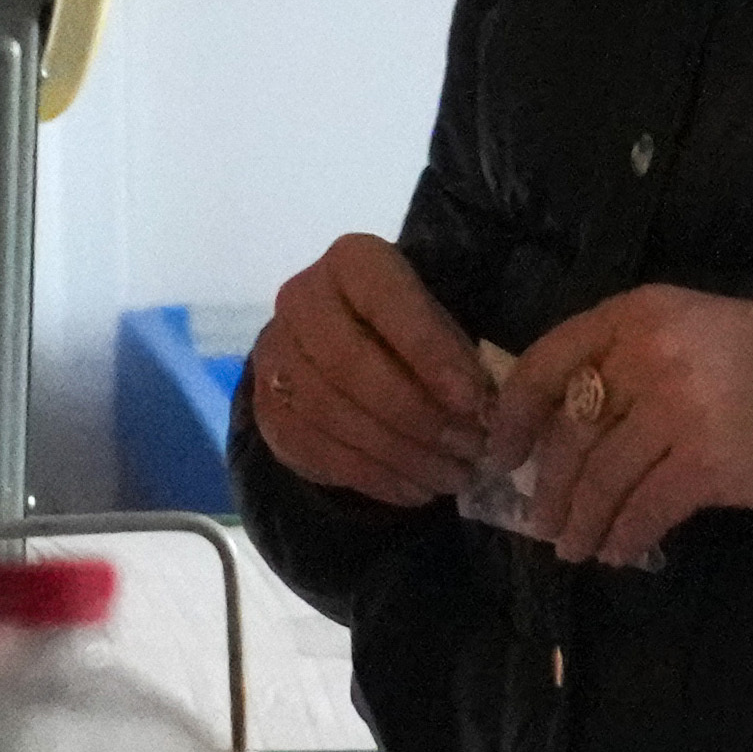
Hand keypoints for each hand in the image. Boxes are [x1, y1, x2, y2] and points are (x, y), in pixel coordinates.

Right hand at [243, 233, 498, 507]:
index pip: (383, 300)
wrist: (345, 350)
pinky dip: (373, 476)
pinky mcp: (268, 411)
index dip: (428, 350)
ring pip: (330, 413)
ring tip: (454, 475)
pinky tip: (417, 488)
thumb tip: (484, 413)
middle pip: (347, 363)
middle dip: (416, 413)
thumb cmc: (413, 332)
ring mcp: (274, 357)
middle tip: (469, 447)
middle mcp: (299, 301)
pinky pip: (316, 451)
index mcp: (350, 263)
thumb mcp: (443, 323)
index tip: (474, 399)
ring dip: (400, 453)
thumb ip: (459, 354)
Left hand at [479, 289, 752, 568]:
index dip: (514, 418)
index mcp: (639, 314)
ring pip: (600, 478)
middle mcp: (649, 354)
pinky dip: (624, 537)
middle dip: (549, 487)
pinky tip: (621, 553)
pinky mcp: (708, 463)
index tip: (500, 456)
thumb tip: (564, 430)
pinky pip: (644, 510)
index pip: (545, 362)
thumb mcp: (698, 333)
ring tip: (574, 549)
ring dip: (581, 522)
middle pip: (569, 433)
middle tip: (542, 523)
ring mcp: (677, 409)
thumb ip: (632, 364)